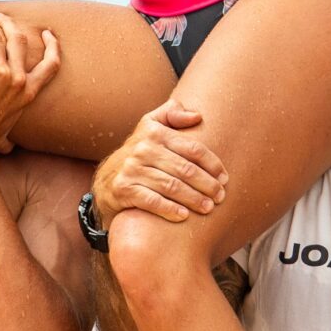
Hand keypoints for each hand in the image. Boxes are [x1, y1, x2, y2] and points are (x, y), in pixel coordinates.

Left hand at [0, 12, 60, 154]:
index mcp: (27, 91)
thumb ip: (8, 137)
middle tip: (1, 16)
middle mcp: (17, 78)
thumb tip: (8, 148)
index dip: (52, 46)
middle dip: (10, 24)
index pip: (50, 65)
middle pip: (18, 40)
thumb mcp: (4, 136)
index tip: (48, 33)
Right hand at [91, 100, 228, 222]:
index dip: (212, 164)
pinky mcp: (123, 189)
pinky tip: (184, 216)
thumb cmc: (138, 153)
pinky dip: (170, 209)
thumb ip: (172, 114)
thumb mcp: (150, 126)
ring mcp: (131, 169)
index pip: (192, 148)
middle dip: (208, 184)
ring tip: (208, 208)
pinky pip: (152, 201)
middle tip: (221, 196)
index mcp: (155, 132)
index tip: (225, 178)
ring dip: (194, 199)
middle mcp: (142, 149)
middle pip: (185, 169)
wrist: (105, 181)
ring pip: (172, 186)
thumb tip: (197, 116)